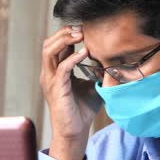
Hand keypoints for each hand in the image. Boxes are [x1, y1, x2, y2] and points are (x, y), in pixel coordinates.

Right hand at [40, 25, 101, 159]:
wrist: (75, 131)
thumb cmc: (82, 109)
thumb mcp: (91, 85)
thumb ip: (95, 71)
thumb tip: (110, 58)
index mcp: (55, 71)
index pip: (56, 45)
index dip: (67, 34)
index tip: (84, 28)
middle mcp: (49, 73)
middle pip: (49, 44)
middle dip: (64, 32)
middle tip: (81, 28)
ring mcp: (50, 80)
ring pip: (49, 51)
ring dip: (65, 40)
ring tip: (80, 35)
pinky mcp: (57, 89)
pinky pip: (62, 68)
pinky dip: (73, 57)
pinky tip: (85, 52)